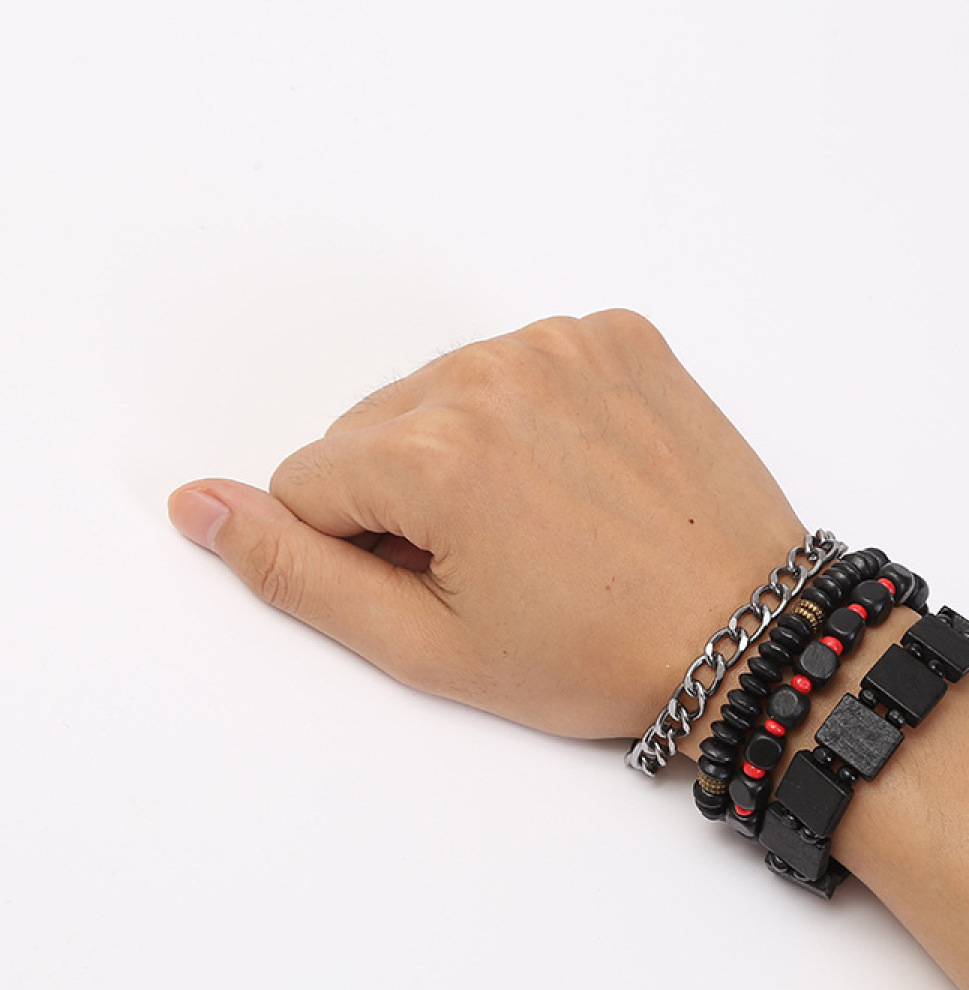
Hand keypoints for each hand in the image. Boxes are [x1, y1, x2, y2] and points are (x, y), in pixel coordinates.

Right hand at [168, 310, 805, 737]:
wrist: (751, 631)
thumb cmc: (596, 656)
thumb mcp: (428, 647)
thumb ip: (296, 574)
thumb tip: (195, 505)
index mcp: (432, 450)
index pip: (309, 481)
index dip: (360, 547)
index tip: (442, 584)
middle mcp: (490, 369)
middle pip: (374, 427)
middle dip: (407, 495)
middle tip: (499, 561)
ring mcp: (564, 341)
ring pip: (443, 391)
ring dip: (465, 450)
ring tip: (545, 521)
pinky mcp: (619, 334)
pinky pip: (525, 363)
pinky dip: (532, 413)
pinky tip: (582, 474)